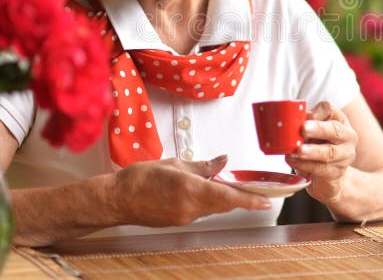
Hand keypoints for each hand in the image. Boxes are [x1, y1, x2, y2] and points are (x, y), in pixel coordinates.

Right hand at [110, 155, 271, 226]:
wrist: (117, 199)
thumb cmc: (140, 178)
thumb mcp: (174, 163)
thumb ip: (202, 165)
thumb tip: (222, 161)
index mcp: (190, 189)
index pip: (228, 197)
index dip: (250, 200)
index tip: (265, 201)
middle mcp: (190, 208)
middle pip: (224, 204)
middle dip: (239, 197)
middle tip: (254, 190)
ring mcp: (184, 217)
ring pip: (213, 208)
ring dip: (222, 198)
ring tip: (227, 185)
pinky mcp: (178, 221)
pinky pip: (200, 211)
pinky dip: (208, 201)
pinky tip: (205, 191)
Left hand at [285, 101, 357, 204]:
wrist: (328, 177)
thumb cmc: (317, 147)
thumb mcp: (311, 133)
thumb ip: (303, 125)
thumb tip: (287, 122)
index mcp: (339, 120)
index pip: (330, 110)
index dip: (317, 111)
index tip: (305, 116)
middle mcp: (346, 136)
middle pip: (335, 130)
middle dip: (319, 129)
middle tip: (304, 129)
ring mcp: (344, 156)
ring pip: (330, 152)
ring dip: (312, 151)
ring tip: (298, 151)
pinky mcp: (337, 173)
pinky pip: (321, 169)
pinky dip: (306, 165)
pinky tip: (294, 161)